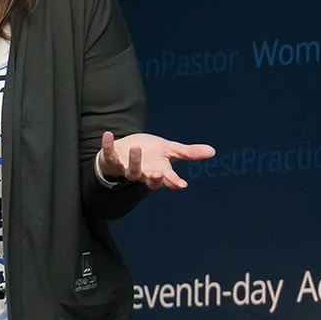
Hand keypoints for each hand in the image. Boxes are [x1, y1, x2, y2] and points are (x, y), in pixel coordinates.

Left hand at [100, 131, 215, 189]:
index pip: (168, 180)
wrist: (126, 150)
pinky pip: (109, 154)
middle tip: (157, 172)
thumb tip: (212, 151)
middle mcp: (143, 173)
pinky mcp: (112, 159)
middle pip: (148, 179)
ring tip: (137, 148)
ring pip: (130, 171)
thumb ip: (188, 153)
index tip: (181, 184)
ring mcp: (126, 168)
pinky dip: (108, 145)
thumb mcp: (169, 151)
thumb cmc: (150, 153)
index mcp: (158, 171)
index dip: (174, 182)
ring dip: (133, 160)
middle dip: (152, 178)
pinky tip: (108, 134)